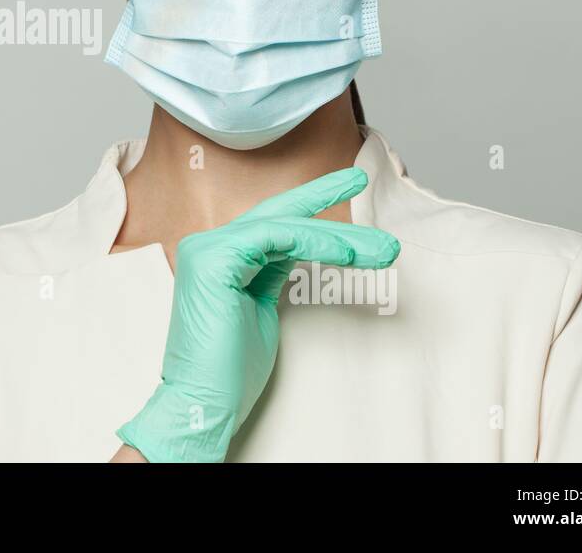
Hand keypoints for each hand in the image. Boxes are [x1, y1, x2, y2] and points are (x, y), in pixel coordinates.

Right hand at [115, 166, 399, 462]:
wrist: (202, 404)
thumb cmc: (229, 369)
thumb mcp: (261, 308)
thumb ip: (273, 272)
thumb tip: (304, 248)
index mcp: (220, 256)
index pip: (272, 220)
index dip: (310, 200)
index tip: (348, 183)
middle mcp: (208, 245)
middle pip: (277, 213)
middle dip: (322, 194)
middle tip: (361, 178)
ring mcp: (207, 249)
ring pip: (283, 224)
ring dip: (337, 235)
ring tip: (379, 247)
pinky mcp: (212, 260)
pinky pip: (274, 238)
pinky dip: (314, 242)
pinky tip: (345, 253)